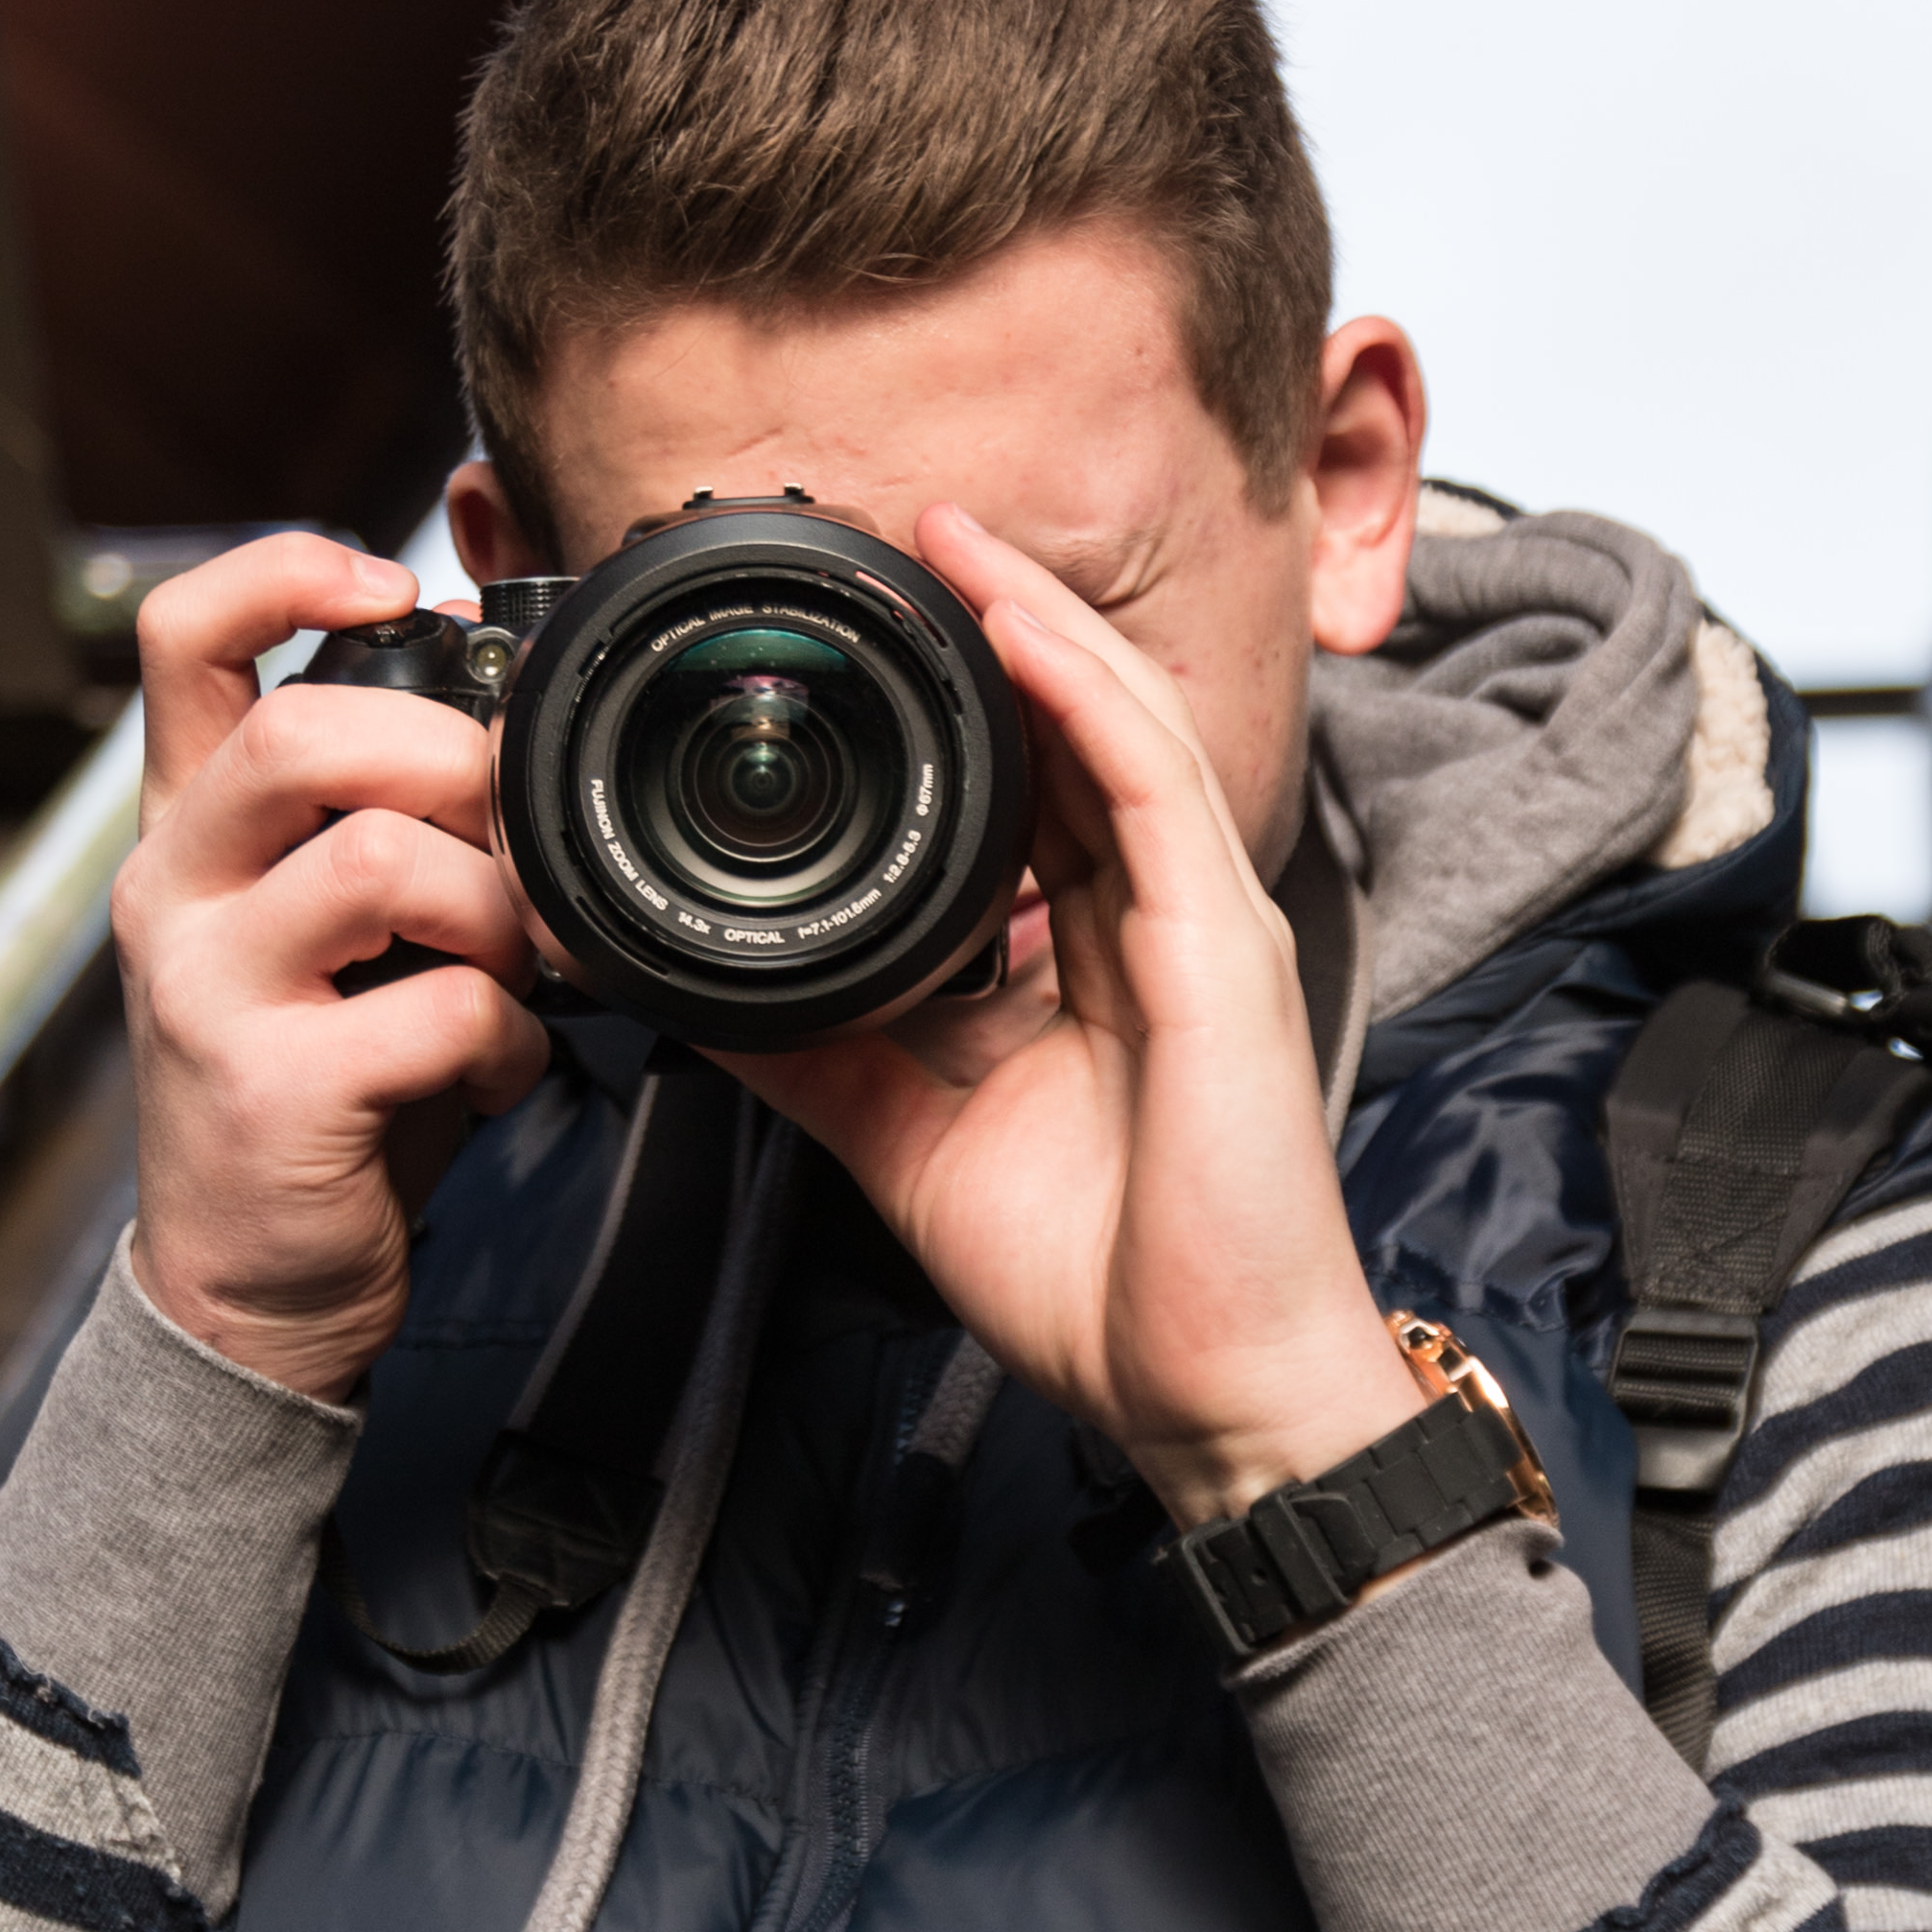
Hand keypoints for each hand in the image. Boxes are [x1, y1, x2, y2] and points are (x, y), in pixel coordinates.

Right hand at [116, 532, 548, 1400]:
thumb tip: (497, 693)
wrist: (251, 1293)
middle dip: (452, 770)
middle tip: (503, 847)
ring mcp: (207, 992)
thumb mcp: (330, 935)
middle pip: (304, 734)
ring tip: (509, 977)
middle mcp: (171, 893)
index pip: (181, 635)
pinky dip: (507, 1042)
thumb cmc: (320, 1094)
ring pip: (385, 863)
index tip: (398, 593)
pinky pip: (441, 1011)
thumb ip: (382, 819)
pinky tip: (492, 1073)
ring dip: (496, 916)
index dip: (287, 571)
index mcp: (187, 832)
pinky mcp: (269, 1093)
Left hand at [738, 501, 1415, 1520]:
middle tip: (896, 538)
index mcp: (1100, 961)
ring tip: (951, 541)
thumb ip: (821, 1055)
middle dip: (996, 626)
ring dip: (1036, 622)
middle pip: (1080, 731)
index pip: (1033, 794)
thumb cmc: (1105, 1287)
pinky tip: (1021, 631)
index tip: (864, 638)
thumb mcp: (913, 1142)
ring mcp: (1205, 926)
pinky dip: (1084, 697)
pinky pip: (1150, 788)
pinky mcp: (1226, 948)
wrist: (1208, 1394)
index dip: (965, 704)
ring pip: (1120, 727)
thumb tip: (705, 996)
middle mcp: (1162, 924)